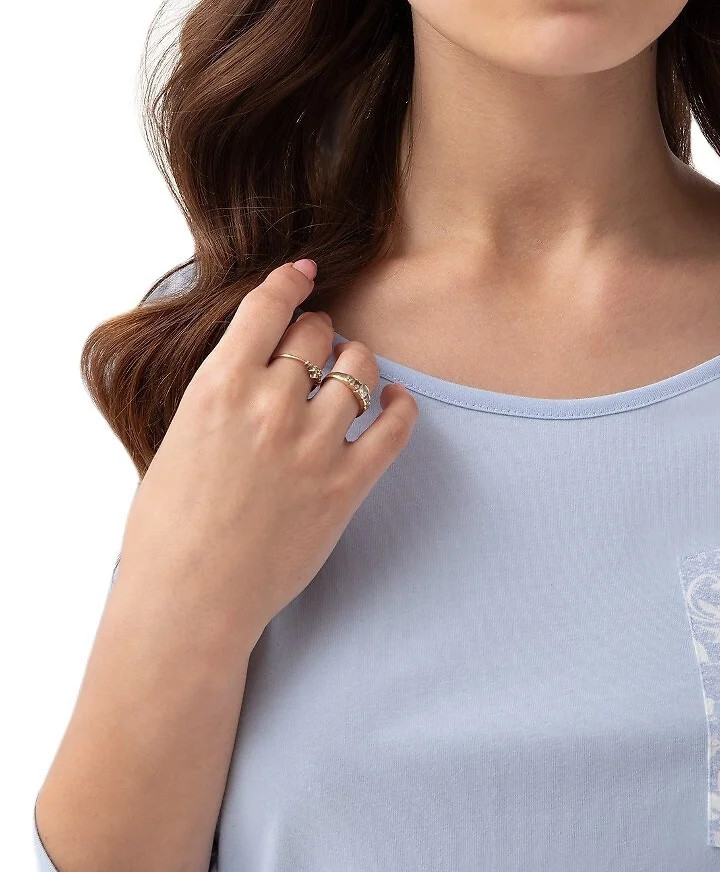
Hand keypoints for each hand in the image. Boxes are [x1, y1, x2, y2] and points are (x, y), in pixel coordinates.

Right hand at [116, 260, 417, 651]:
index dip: (290, 281)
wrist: (189, 599)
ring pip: (360, 369)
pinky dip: (399, 406)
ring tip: (350, 374)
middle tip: (316, 345)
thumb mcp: (179, 436)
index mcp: (219, 388)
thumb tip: (256, 365)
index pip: (267, 308)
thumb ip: (222, 393)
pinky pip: (395, 425)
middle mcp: (271, 406)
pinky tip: (393, 401)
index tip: (303, 272)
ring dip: (356, 364)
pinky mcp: (348, 485)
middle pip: (317, 333)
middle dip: (318, 332)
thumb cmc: (168, 529)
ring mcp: (315, 444)